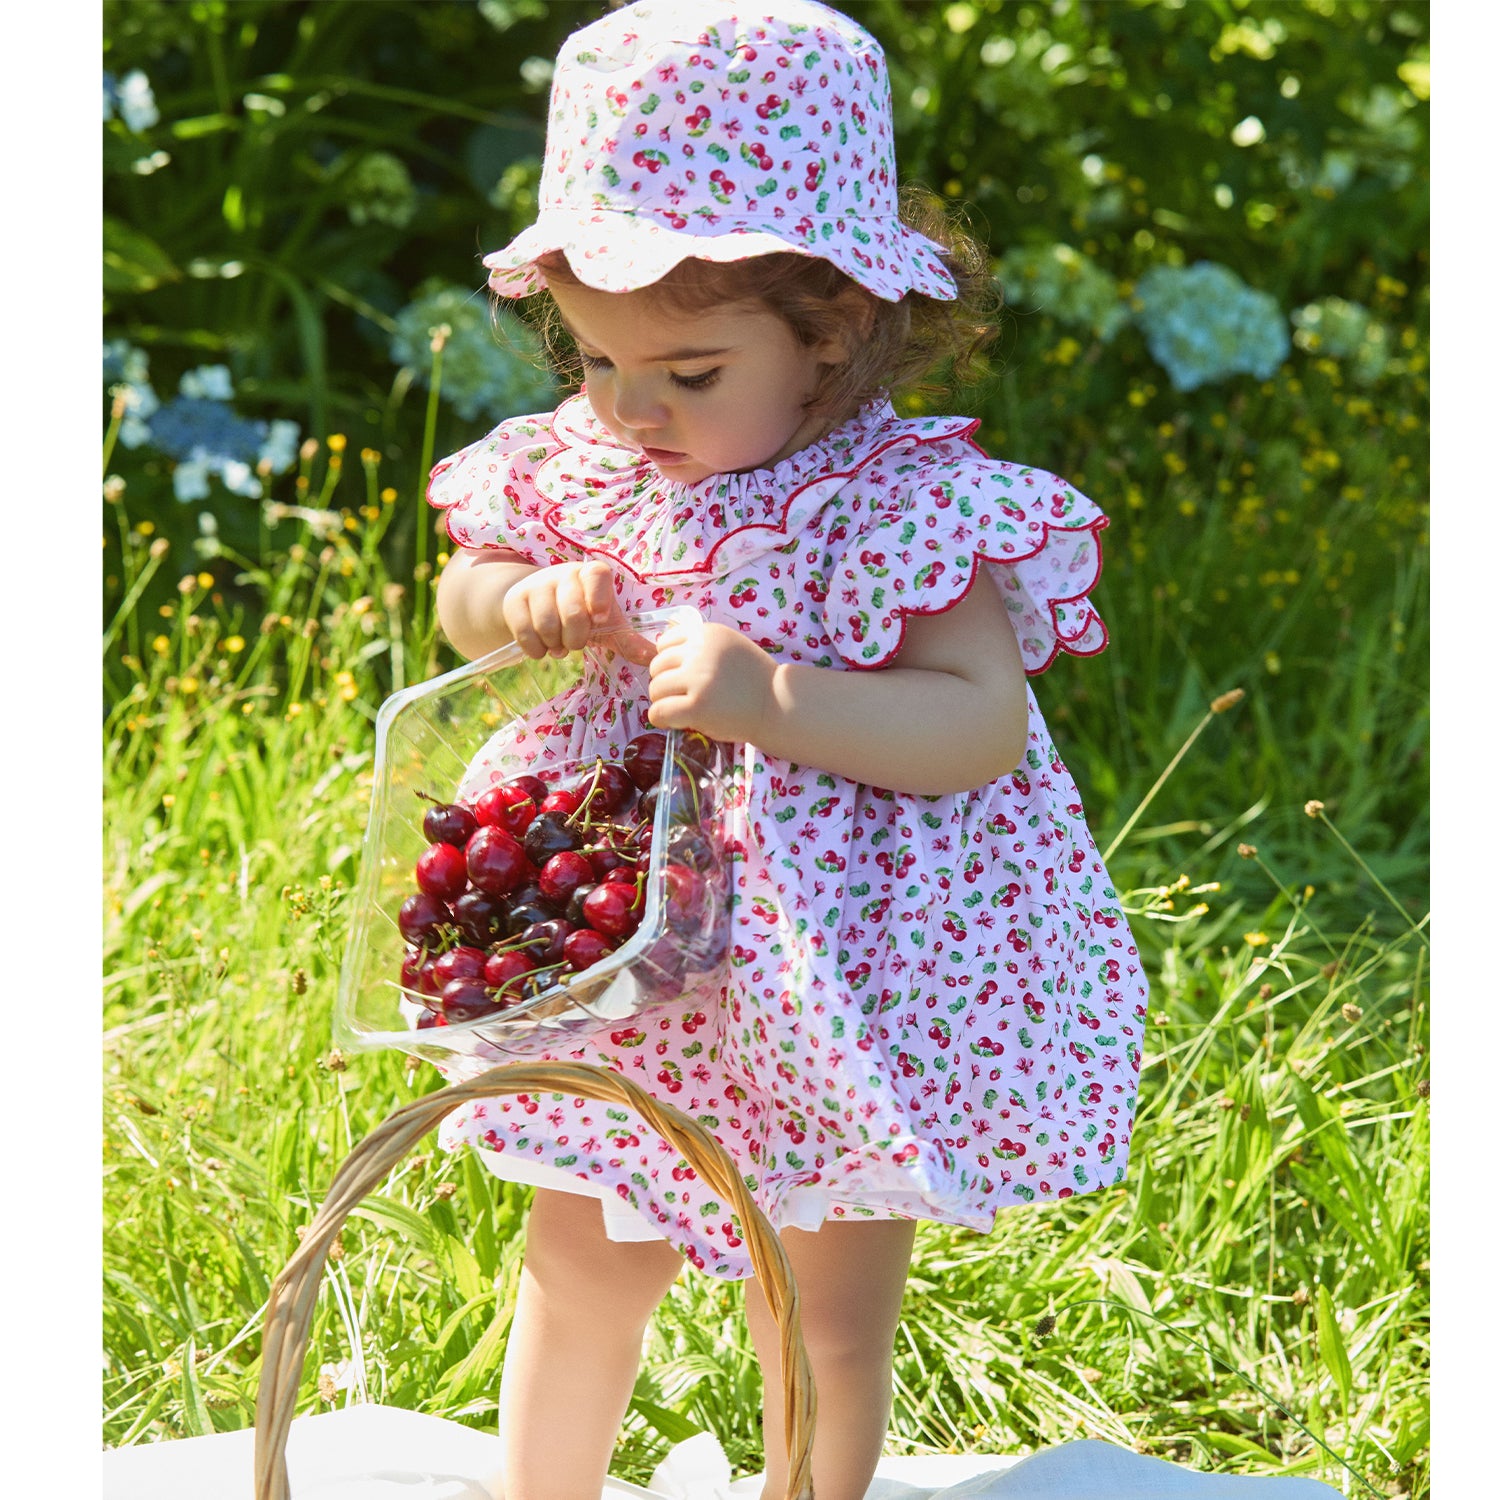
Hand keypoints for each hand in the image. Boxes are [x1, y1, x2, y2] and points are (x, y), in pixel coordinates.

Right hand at [500, 560, 650, 661]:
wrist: (535, 604)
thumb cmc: (581, 613)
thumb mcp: (606, 624)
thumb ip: (628, 640)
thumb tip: (654, 656)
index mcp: (592, 574)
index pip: (597, 575)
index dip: (599, 598)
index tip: (601, 619)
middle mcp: (564, 573)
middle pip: (573, 612)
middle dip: (576, 638)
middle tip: (576, 643)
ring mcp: (537, 585)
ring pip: (547, 625)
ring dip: (555, 646)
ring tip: (559, 646)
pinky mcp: (514, 600)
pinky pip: (525, 633)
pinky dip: (536, 649)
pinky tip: (542, 647)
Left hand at [647, 618, 775, 741]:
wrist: (778, 705)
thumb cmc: (753, 679)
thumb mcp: (728, 647)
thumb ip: (700, 646)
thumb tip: (660, 653)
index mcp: (707, 633)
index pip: (664, 643)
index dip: (670, 663)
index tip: (683, 677)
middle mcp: (700, 651)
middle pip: (657, 667)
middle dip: (666, 683)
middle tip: (684, 697)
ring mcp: (698, 678)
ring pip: (656, 689)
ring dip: (664, 701)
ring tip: (682, 709)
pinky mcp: (697, 706)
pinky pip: (659, 711)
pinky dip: (660, 719)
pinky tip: (673, 722)